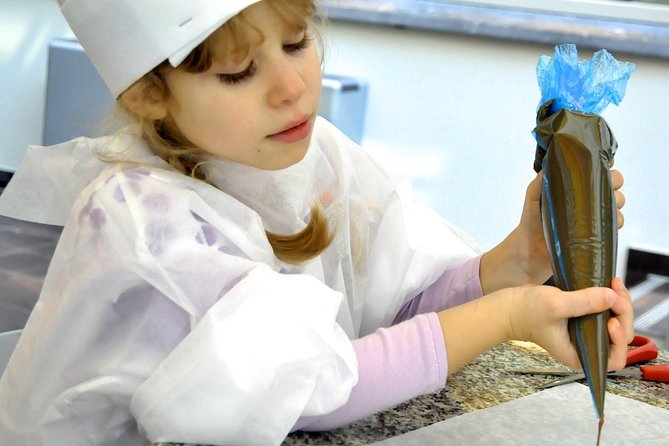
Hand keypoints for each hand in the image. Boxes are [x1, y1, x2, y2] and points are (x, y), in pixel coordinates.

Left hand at [499, 167, 625, 286]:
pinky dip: (617, 221)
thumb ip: (538, 183)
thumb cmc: (531, 222)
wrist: (531, 251)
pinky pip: (617, 224)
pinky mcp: (598, 233)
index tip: (606, 163)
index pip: (596, 168)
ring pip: (619, 202)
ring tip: (601, 207)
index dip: (604, 163)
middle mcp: (588, 198)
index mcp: (574, 185)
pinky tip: (603, 223)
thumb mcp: (532, 198)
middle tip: (606, 187)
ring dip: (617, 202)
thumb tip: (548, 166)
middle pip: (614, 183)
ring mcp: (594, 215)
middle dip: (615, 182)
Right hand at [508, 278, 633, 370]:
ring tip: (614, 285)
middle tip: (615, 293)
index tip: (611, 321)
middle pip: (620, 337)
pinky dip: (612, 299)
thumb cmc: (527, 312)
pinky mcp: (584, 319)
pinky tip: (609, 285)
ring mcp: (587, 333)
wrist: (510, 308)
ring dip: (620, 304)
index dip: (619, 340)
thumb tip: (612, 296)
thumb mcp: (555, 305)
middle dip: (623, 314)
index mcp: (579, 355)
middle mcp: (586, 347)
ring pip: (617, 323)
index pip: (614, 357)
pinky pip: (607, 312)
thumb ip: (583, 302)